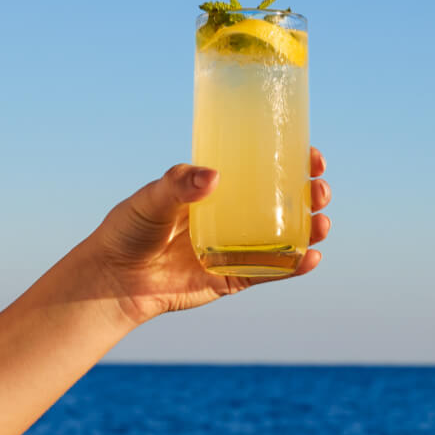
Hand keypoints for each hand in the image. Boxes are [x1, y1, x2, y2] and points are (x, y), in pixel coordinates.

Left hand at [92, 148, 331, 326]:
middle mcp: (232, 216)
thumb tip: (213, 177)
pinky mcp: (233, 278)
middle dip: (310, 195)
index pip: (263, 169)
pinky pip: (270, 271)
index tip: (312, 156)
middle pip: (284, 202)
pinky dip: (293, 266)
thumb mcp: (150, 198)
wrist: (113, 279)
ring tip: (321, 223)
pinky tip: (310, 258)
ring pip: (285, 236)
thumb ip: (177, 185)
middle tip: (318, 189)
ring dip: (311, 229)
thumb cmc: (128, 230)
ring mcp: (236, 247)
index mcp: (217, 190)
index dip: (293, 161)